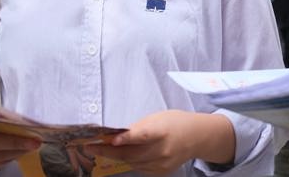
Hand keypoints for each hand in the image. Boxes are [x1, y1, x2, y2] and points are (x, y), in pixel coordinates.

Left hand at [84, 110, 232, 174]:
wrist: (197, 137)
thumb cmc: (175, 123)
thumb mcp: (157, 118)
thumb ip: (137, 128)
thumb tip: (115, 136)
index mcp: (162, 131)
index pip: (143, 135)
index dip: (127, 139)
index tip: (110, 140)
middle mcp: (163, 149)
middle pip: (132, 153)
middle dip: (109, 151)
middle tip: (91, 148)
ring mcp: (162, 163)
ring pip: (132, 162)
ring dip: (117, 156)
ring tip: (103, 150)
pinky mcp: (161, 172)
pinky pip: (140, 168)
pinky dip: (131, 161)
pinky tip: (128, 154)